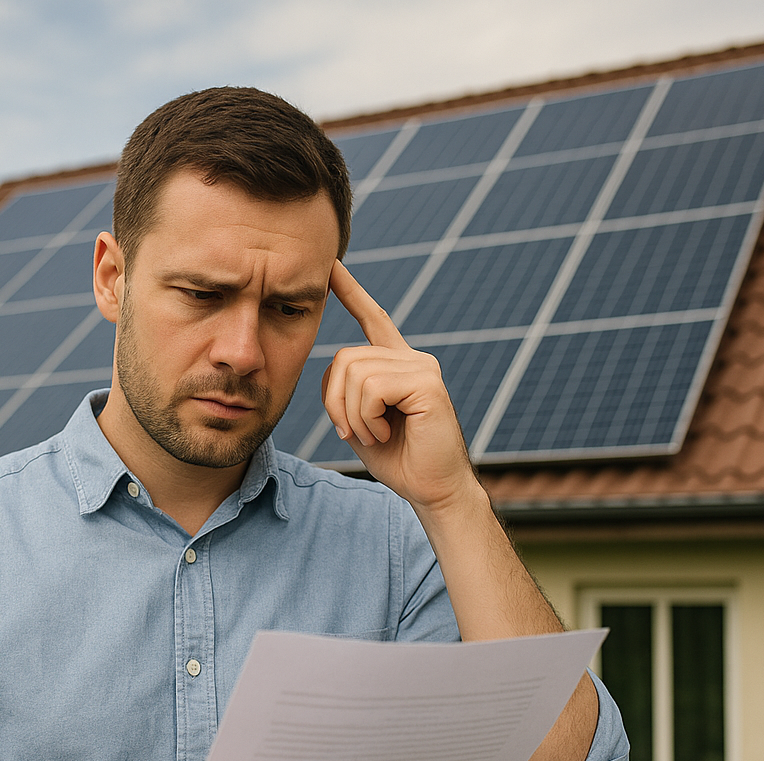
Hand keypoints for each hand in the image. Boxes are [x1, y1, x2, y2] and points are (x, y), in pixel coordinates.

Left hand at [321, 261, 477, 512]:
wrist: (432, 490)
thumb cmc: (398, 461)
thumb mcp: (358, 423)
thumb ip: (345, 392)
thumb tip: (334, 369)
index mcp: (396, 365)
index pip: (372, 319)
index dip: (351, 292)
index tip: (331, 268)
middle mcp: (412, 358)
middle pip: (344, 358)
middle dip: (336, 403)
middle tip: (354, 432)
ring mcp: (422, 366)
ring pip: (355, 373)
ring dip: (353, 415)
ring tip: (377, 434)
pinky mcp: (427, 382)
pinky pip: (372, 388)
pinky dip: (368, 418)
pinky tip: (387, 432)